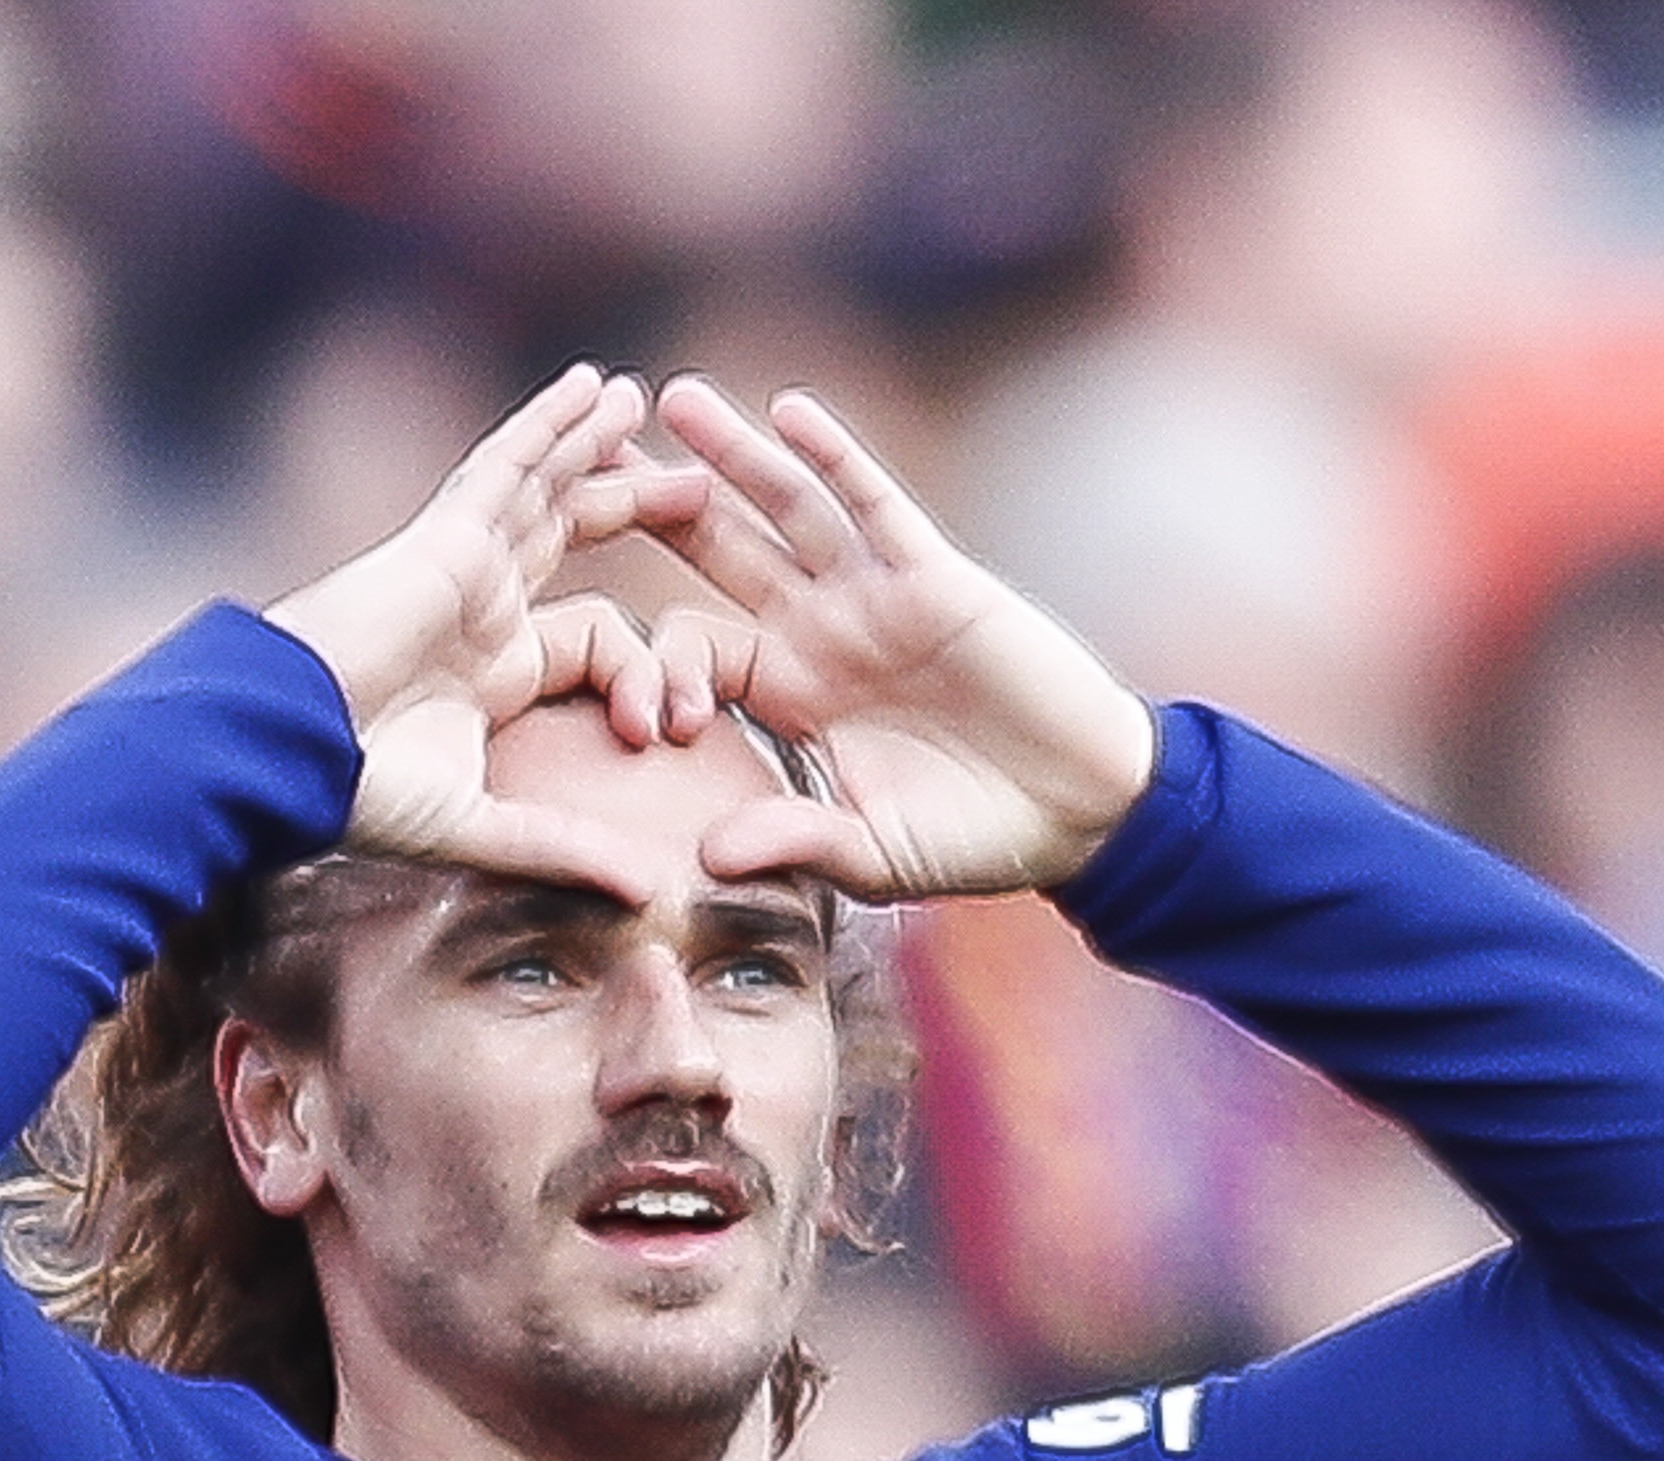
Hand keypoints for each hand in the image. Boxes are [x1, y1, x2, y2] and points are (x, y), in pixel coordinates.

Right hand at [263, 363, 701, 884]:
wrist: (281, 748)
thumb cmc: (355, 795)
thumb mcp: (479, 828)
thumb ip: (563, 850)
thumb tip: (649, 896)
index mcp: (493, 673)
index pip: (596, 642)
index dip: (643, 675)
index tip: (664, 728)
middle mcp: (481, 608)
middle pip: (571, 536)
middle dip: (630, 502)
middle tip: (696, 482)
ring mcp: (461, 567)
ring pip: (544, 489)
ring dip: (593, 444)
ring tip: (640, 399)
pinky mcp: (444, 538)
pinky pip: (508, 466)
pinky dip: (550, 425)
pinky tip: (593, 388)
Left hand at [637, 375, 1155, 901]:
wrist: (1078, 808)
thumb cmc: (973, 837)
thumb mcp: (871, 854)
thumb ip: (793, 842)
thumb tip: (708, 857)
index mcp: (790, 695)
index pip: (695, 650)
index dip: (660, 672)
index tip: (658, 722)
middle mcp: (820, 630)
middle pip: (720, 550)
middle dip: (656, 506)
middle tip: (585, 462)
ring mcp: (874, 594)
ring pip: (787, 507)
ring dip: (733, 454)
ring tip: (674, 400)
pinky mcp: (934, 575)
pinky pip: (875, 503)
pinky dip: (835, 456)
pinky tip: (791, 411)